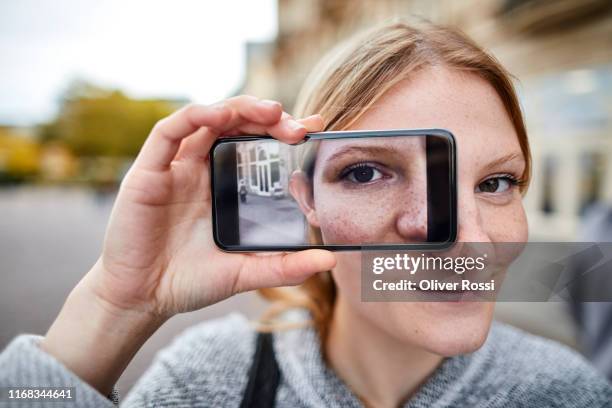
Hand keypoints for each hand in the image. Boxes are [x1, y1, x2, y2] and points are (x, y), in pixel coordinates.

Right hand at [40, 96, 334, 394]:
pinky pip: (170, 131)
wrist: (142, 299)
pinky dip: (195, 115)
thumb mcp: (244, 273)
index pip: (257, 146)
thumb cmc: (189, 282)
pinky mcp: (149, 170)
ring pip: (207, 118)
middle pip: (236, 125)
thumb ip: (283, 267)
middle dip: (267, 117)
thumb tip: (328, 260)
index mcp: (225, 187)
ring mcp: (176, 168)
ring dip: (238, 107)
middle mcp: (202, 170)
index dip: (283, 132)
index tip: (314, 128)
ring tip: (269, 111)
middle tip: (295, 125)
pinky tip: (220, 115)